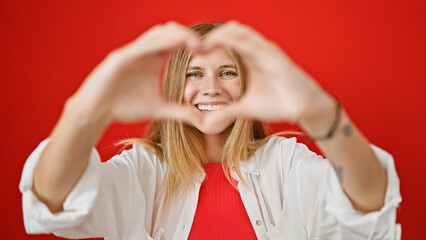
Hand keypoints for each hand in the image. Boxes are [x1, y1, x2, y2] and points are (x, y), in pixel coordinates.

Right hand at [71, 22, 201, 124]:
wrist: (96, 113)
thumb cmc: (123, 107)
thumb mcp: (158, 109)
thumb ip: (179, 111)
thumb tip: (200, 119)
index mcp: (154, 59)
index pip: (177, 42)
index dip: (195, 42)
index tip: (211, 51)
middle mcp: (144, 52)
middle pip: (170, 31)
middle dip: (189, 35)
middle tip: (205, 46)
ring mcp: (132, 53)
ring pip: (157, 34)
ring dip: (177, 35)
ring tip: (195, 44)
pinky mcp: (119, 58)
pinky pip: (141, 47)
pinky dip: (157, 44)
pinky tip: (172, 46)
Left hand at [200, 21, 328, 124]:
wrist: (304, 108)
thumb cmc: (278, 104)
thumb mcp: (245, 108)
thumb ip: (227, 111)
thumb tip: (207, 122)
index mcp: (249, 58)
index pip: (226, 41)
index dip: (209, 43)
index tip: (193, 52)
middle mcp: (257, 50)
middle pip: (231, 31)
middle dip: (212, 36)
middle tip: (194, 46)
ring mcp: (266, 51)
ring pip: (241, 32)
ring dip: (220, 34)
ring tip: (203, 44)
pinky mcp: (275, 56)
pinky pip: (253, 43)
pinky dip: (236, 41)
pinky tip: (222, 43)